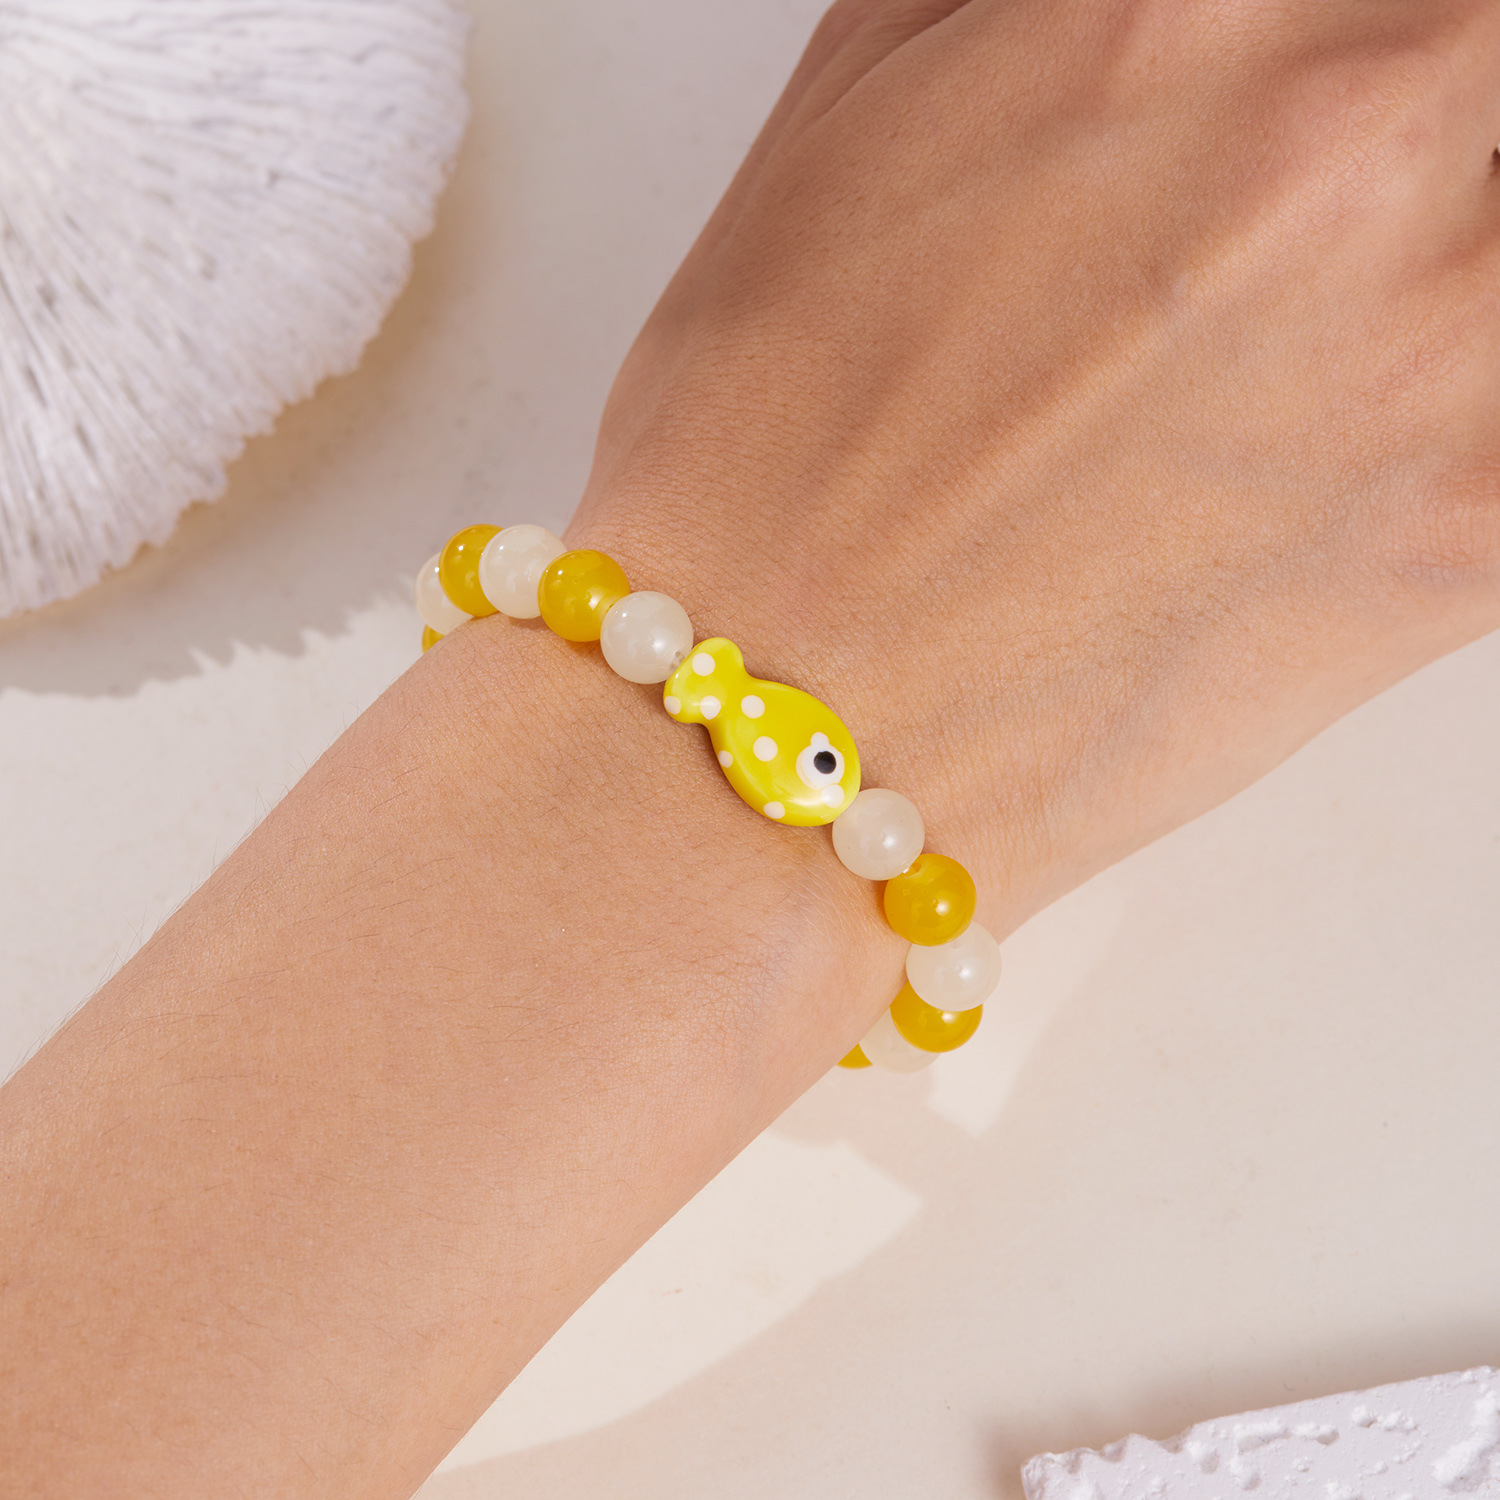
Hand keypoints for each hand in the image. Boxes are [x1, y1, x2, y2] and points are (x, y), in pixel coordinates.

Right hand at [572, 0, 1499, 924]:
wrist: (774, 723)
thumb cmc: (768, 459)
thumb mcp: (851, 117)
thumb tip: (1134, 5)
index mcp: (1184, 4)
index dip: (1346, 36)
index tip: (1328, 73)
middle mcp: (1348, 142)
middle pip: (1489, 53)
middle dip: (1430, 104)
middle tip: (1316, 215)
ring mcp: (1447, 344)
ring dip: (1459, 257)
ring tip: (1339, 330)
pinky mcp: (1480, 535)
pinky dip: (1483, 415)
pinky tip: (1395, 426)